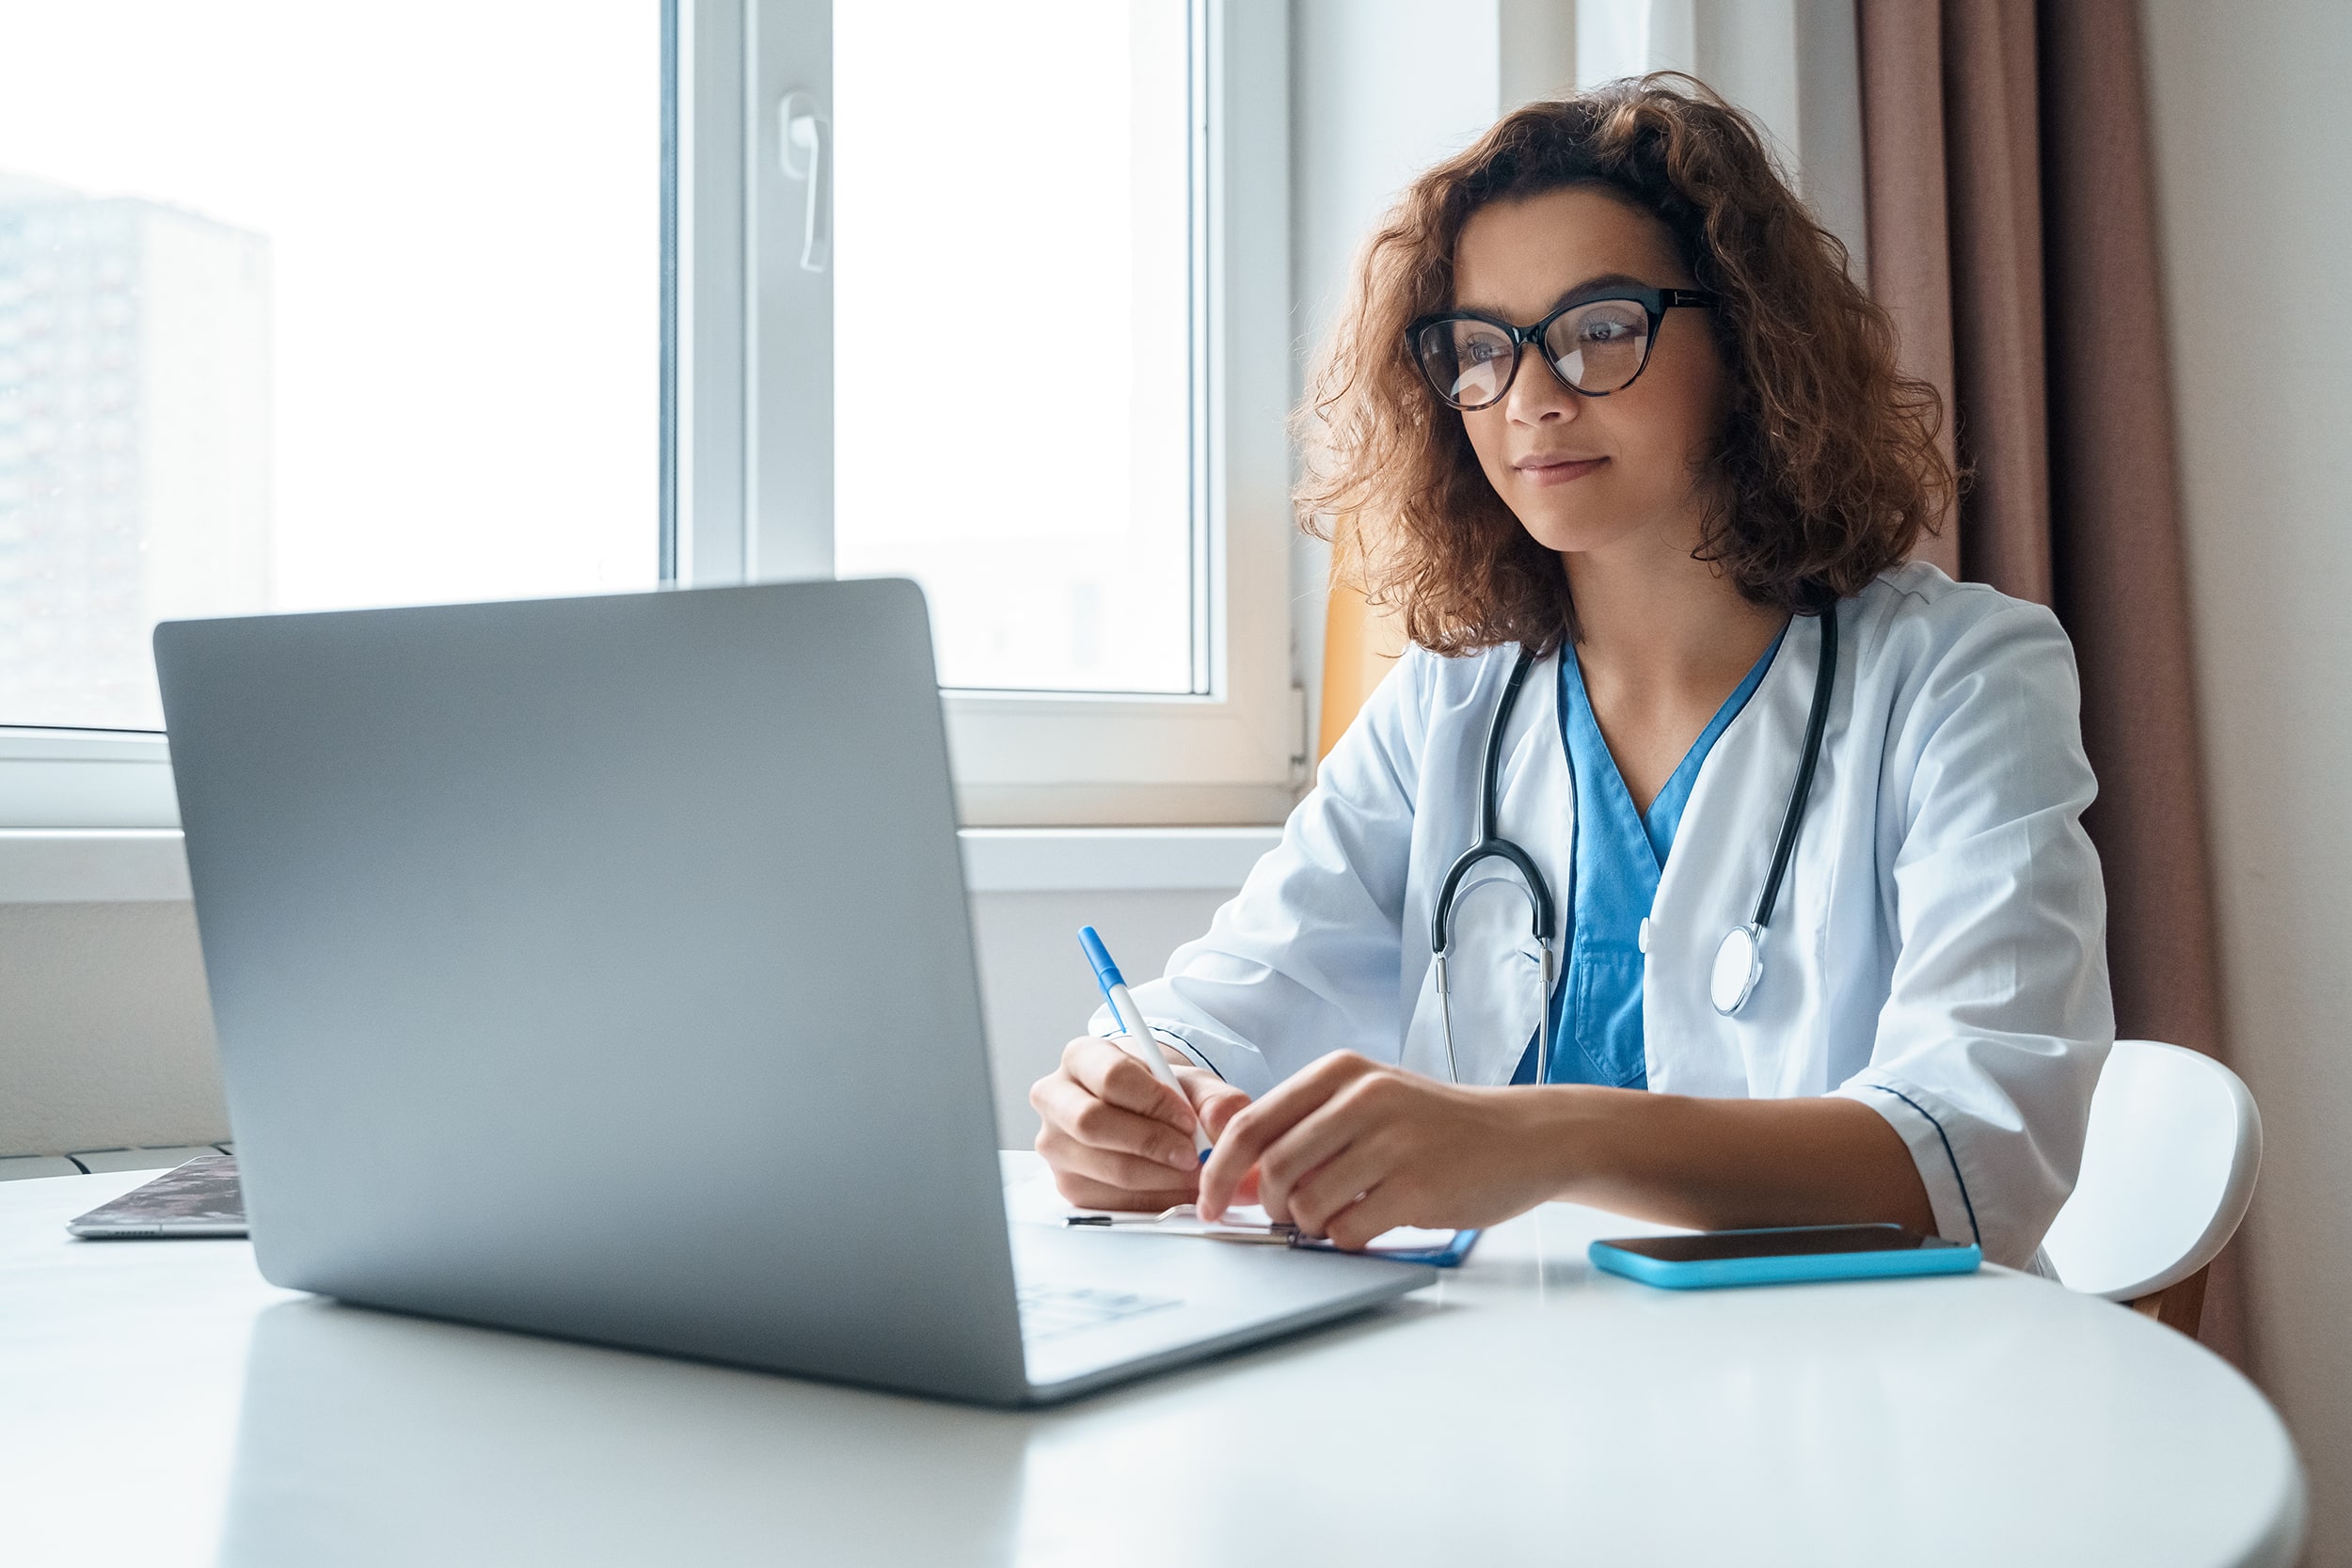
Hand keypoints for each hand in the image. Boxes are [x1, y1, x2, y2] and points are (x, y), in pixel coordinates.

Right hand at [1031, 1036, 1252, 1211]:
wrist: (1144, 1117)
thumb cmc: (1161, 1094)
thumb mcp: (1191, 1084)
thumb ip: (1215, 1098)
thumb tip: (1221, 1123)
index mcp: (1080, 1057)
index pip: (1111, 1077)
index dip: (1154, 1101)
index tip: (1189, 1120)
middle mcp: (1055, 1099)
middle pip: (1093, 1123)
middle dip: (1152, 1143)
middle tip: (1193, 1155)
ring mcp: (1055, 1145)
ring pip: (1105, 1167)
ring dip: (1160, 1177)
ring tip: (1194, 1173)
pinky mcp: (1067, 1185)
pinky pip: (1111, 1200)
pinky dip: (1153, 1199)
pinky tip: (1176, 1188)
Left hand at [1196, 1052, 1559, 1247]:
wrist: (1522, 1137)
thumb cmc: (1438, 1126)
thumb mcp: (1370, 1104)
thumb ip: (1307, 1130)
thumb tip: (1240, 1179)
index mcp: (1340, 1071)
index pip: (1251, 1124)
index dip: (1218, 1172)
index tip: (1209, 1203)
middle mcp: (1363, 1098)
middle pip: (1274, 1171)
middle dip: (1271, 1208)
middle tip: (1292, 1218)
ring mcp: (1393, 1142)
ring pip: (1307, 1205)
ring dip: (1313, 1226)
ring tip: (1341, 1216)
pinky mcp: (1417, 1187)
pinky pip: (1349, 1231)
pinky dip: (1347, 1240)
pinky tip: (1372, 1223)